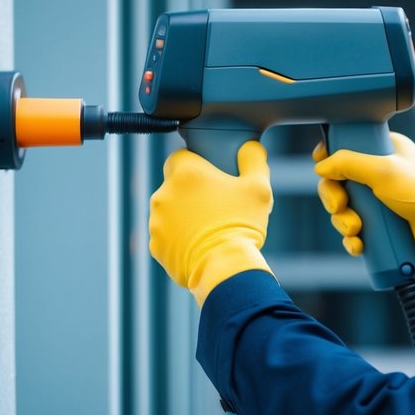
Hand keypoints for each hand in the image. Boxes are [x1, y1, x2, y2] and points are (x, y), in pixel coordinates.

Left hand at [149, 142, 272, 305]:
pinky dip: (179, 240)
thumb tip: (250, 147)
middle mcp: (163, 194)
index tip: (210, 177)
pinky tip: (199, 246)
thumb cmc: (242, 223)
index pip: (180, 157)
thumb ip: (254, 160)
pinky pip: (167, 237)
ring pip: (169, 212)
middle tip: (215, 206)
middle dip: (190, 193)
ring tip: (208, 229)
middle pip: (174, 186)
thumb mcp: (259, 187)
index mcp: (185, 173)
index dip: (196, 165)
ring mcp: (156, 222)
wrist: (225, 267)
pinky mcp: (155, 246)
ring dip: (183, 216)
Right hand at [313, 133, 414, 275]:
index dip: (330, 156)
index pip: (346, 146)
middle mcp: (378, 173)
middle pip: (337, 181)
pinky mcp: (379, 224)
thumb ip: (349, 162)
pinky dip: (351, 240)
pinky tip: (357, 245)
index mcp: (383, 149)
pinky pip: (353, 231)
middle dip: (332, 197)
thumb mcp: (383, 170)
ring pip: (342, 209)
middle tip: (340, 206)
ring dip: (342, 222)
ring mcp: (377, 200)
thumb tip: (320, 166)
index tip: (322, 165)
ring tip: (356, 230)